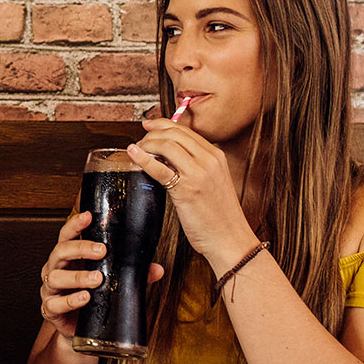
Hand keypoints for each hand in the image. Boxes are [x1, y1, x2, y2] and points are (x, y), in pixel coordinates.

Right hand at [37, 212, 163, 340]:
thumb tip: (157, 269)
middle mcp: (56, 269)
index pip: (67, 236)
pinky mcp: (50, 309)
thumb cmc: (93, 299)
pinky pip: (55, 304)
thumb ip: (131, 274)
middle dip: (80, 248)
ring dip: (78, 277)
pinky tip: (85, 298)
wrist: (81, 330)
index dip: (75, 225)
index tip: (89, 216)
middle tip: (102, 250)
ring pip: (56, 277)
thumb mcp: (112, 283)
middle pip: (60, 252)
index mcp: (68, 258)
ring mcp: (50, 289)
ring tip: (97, 279)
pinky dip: (70, 300)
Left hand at [127, 118, 257, 263]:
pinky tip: (133, 154)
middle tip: (141, 140)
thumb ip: (196, 167)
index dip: (162, 124)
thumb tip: (168, 159)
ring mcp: (198, 173)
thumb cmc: (220, 216)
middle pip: (174, 133)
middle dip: (152, 132)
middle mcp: (209, 160)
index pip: (185, 131)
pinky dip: (143, 158)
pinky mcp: (186, 189)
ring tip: (137, 150)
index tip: (149, 125)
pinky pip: (159, 168)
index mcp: (216, 156)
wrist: (230, 239)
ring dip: (146, 143)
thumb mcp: (213, 182)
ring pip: (167, 144)